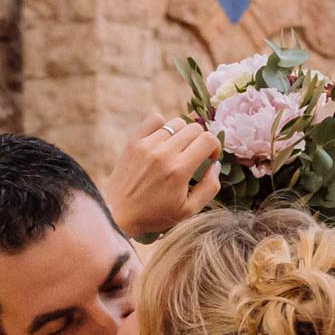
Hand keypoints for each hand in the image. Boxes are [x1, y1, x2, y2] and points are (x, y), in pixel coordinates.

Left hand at [100, 115, 222, 237]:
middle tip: (195, 156)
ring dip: (183, 135)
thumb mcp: (189, 211)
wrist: (119, 213)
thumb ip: (210, 188)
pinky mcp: (134, 141)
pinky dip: (163, 126)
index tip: (209, 158)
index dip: (215, 147)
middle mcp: (164, 153)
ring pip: (177, 123)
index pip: (208, 140)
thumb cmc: (155, 214)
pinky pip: (155, 119)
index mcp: (179, 170)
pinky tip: (162, 141)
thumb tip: (215, 165)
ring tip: (178, 150)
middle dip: (200, 141)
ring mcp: (147, 145)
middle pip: (195, 129)